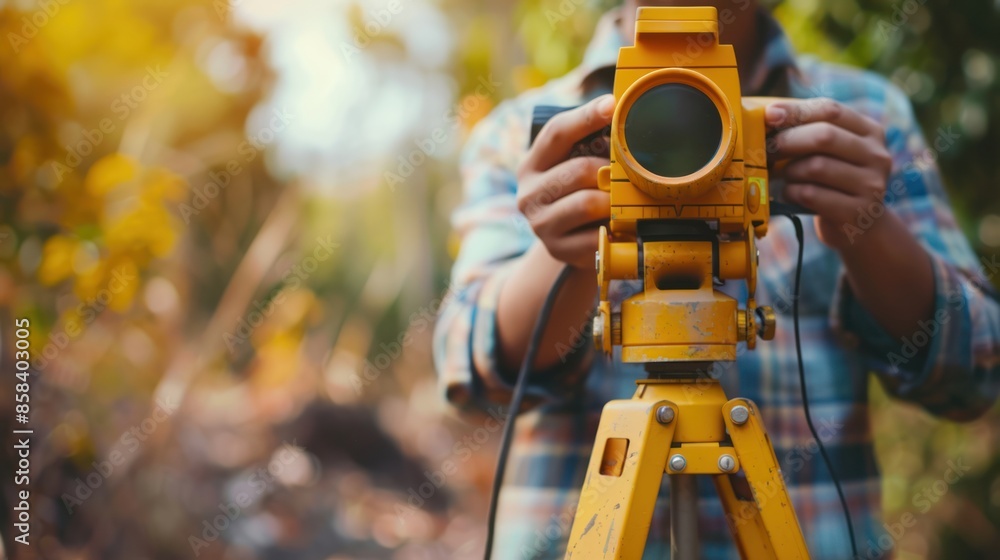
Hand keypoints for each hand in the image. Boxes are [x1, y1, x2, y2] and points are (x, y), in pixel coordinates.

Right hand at [516, 94, 614, 268]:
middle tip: (632, 172)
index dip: (585, 117)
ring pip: (588, 203)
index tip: (612, 105)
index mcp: (532, 165)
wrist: (569, 244)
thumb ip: (590, 143)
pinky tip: (622, 225)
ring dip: (614, 201)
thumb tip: (623, 110)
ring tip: (626, 200)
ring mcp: (541, 225)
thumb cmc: (578, 195)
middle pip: (579, 171)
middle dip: (610, 171)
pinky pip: (596, 236)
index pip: (556, 133)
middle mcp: (529, 194)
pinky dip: (615, 229)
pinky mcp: (559, 250)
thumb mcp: (574, 166)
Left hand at [765, 98, 893, 250]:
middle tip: (766, 149)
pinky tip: (790, 194)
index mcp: (870, 131)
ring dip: (789, 171)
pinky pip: (811, 195)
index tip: (769, 115)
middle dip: (787, 141)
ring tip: (783, 176)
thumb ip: (809, 131)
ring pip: (816, 166)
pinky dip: (791, 192)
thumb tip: (768, 114)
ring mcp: (871, 185)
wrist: (860, 226)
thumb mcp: (830, 152)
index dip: (796, 111)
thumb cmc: (833, 181)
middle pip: (824, 136)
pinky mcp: (857, 212)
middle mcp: (877, 155)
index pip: (831, 110)